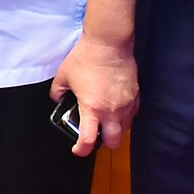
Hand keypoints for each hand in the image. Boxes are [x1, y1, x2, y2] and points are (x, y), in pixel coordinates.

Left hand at [51, 33, 137, 155]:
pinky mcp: (136, 96)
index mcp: (92, 108)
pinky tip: (115, 107)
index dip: (81, 150)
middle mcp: (112, 111)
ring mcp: (126, 104)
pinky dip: (124, 116)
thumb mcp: (64, 75)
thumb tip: (58, 99)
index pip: (88, 140)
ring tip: (105, 118)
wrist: (109, 43)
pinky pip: (132, 114)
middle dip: (104, 143)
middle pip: (113, 142)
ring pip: (125, 129)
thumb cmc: (86, 57)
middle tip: (95, 134)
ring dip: (115, 128)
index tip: (78, 150)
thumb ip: (58, 91)